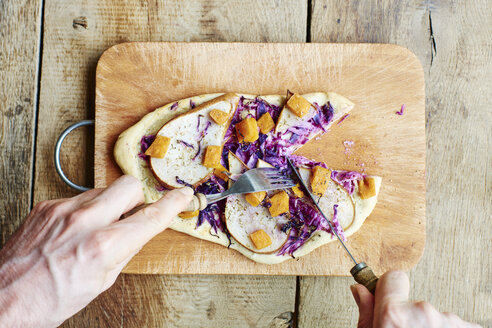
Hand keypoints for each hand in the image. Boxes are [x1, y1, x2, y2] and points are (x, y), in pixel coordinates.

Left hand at [0, 175, 193, 327]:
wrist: (3, 298)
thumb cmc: (48, 300)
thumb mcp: (100, 284)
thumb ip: (125, 252)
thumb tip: (141, 232)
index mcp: (103, 247)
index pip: (150, 217)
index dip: (173, 204)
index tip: (183, 195)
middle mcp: (85, 221)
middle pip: (129, 185)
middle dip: (137, 198)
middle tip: (131, 213)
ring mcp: (63, 209)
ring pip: (103, 190)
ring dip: (109, 205)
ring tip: (96, 229)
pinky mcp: (46, 205)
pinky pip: (78, 197)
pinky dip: (84, 210)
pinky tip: (75, 229)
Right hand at [350, 270, 480, 327]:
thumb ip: (367, 313)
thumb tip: (360, 290)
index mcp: (393, 313)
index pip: (393, 277)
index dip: (389, 289)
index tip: (388, 297)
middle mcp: (423, 313)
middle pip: (415, 301)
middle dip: (411, 317)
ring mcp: (448, 322)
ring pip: (437, 316)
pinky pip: (457, 326)